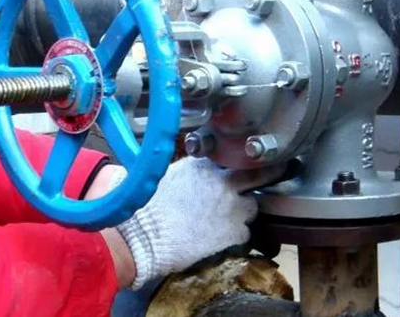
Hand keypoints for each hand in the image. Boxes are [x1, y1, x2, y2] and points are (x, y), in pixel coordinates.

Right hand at [112, 157, 257, 289]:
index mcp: (205, 164)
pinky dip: (236, 237)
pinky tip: (221, 240)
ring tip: (227, 221)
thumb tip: (191, 173)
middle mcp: (224, 181)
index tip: (229, 175)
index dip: (232, 169)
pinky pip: (245, 234)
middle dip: (253, 183)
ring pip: (252, 207)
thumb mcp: (168, 175)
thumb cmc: (147, 207)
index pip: (231, 158)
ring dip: (243, 212)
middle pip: (255, 176)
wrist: (144, 236)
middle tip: (245, 192)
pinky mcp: (235, 232)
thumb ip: (189, 171)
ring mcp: (233, 207)